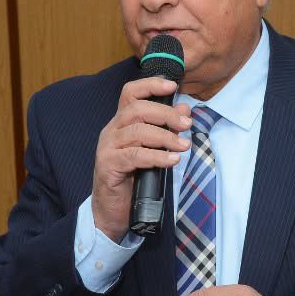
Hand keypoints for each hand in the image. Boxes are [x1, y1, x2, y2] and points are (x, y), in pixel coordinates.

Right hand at [91, 77, 190, 239]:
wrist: (112, 211)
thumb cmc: (132, 179)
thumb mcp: (152, 150)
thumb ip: (166, 129)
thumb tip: (184, 110)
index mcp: (120, 123)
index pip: (130, 93)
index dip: (151, 85)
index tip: (173, 86)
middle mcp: (111, 131)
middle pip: (137, 109)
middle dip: (166, 114)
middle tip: (187, 124)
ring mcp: (107, 148)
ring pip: (138, 131)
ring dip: (165, 137)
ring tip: (184, 146)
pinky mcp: (108, 166)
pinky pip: (135, 155)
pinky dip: (157, 156)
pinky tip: (172, 161)